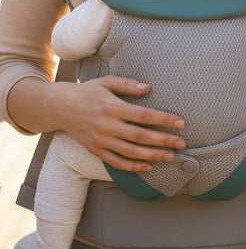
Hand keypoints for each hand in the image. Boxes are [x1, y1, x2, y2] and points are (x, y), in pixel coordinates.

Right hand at [55, 76, 186, 171]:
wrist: (60, 108)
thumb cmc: (88, 92)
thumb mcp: (107, 82)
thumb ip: (128, 84)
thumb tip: (148, 88)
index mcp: (112, 107)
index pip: (143, 116)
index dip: (163, 120)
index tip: (180, 123)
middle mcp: (107, 126)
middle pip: (140, 136)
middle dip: (163, 141)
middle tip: (182, 144)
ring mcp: (101, 140)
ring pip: (130, 152)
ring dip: (152, 156)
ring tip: (171, 157)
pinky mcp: (95, 150)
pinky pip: (116, 162)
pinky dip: (133, 166)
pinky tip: (148, 166)